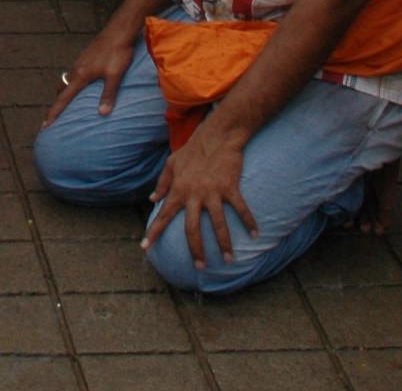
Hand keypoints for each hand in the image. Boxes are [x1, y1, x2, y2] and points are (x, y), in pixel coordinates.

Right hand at [44, 19, 141, 126]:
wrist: (120, 30)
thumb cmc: (118, 52)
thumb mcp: (115, 75)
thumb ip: (108, 94)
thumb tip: (102, 114)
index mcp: (81, 75)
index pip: (63, 99)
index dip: (54, 113)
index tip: (45, 125)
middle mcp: (77, 68)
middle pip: (61, 89)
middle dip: (58, 103)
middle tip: (56, 117)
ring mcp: (80, 61)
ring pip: (67, 80)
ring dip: (65, 93)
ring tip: (69, 104)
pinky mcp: (86, 56)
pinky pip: (74, 74)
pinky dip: (73, 84)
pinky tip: (83, 86)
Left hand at [143, 118, 257, 271]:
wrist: (217, 135)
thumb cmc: (193, 150)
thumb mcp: (172, 163)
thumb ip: (162, 182)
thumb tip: (152, 198)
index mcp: (178, 190)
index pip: (164, 214)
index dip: (153, 231)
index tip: (145, 248)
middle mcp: (194, 194)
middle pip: (192, 229)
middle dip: (196, 250)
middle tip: (200, 266)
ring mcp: (212, 192)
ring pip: (218, 224)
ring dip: (224, 244)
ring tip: (229, 260)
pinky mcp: (230, 187)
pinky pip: (240, 209)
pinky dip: (249, 222)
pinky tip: (256, 234)